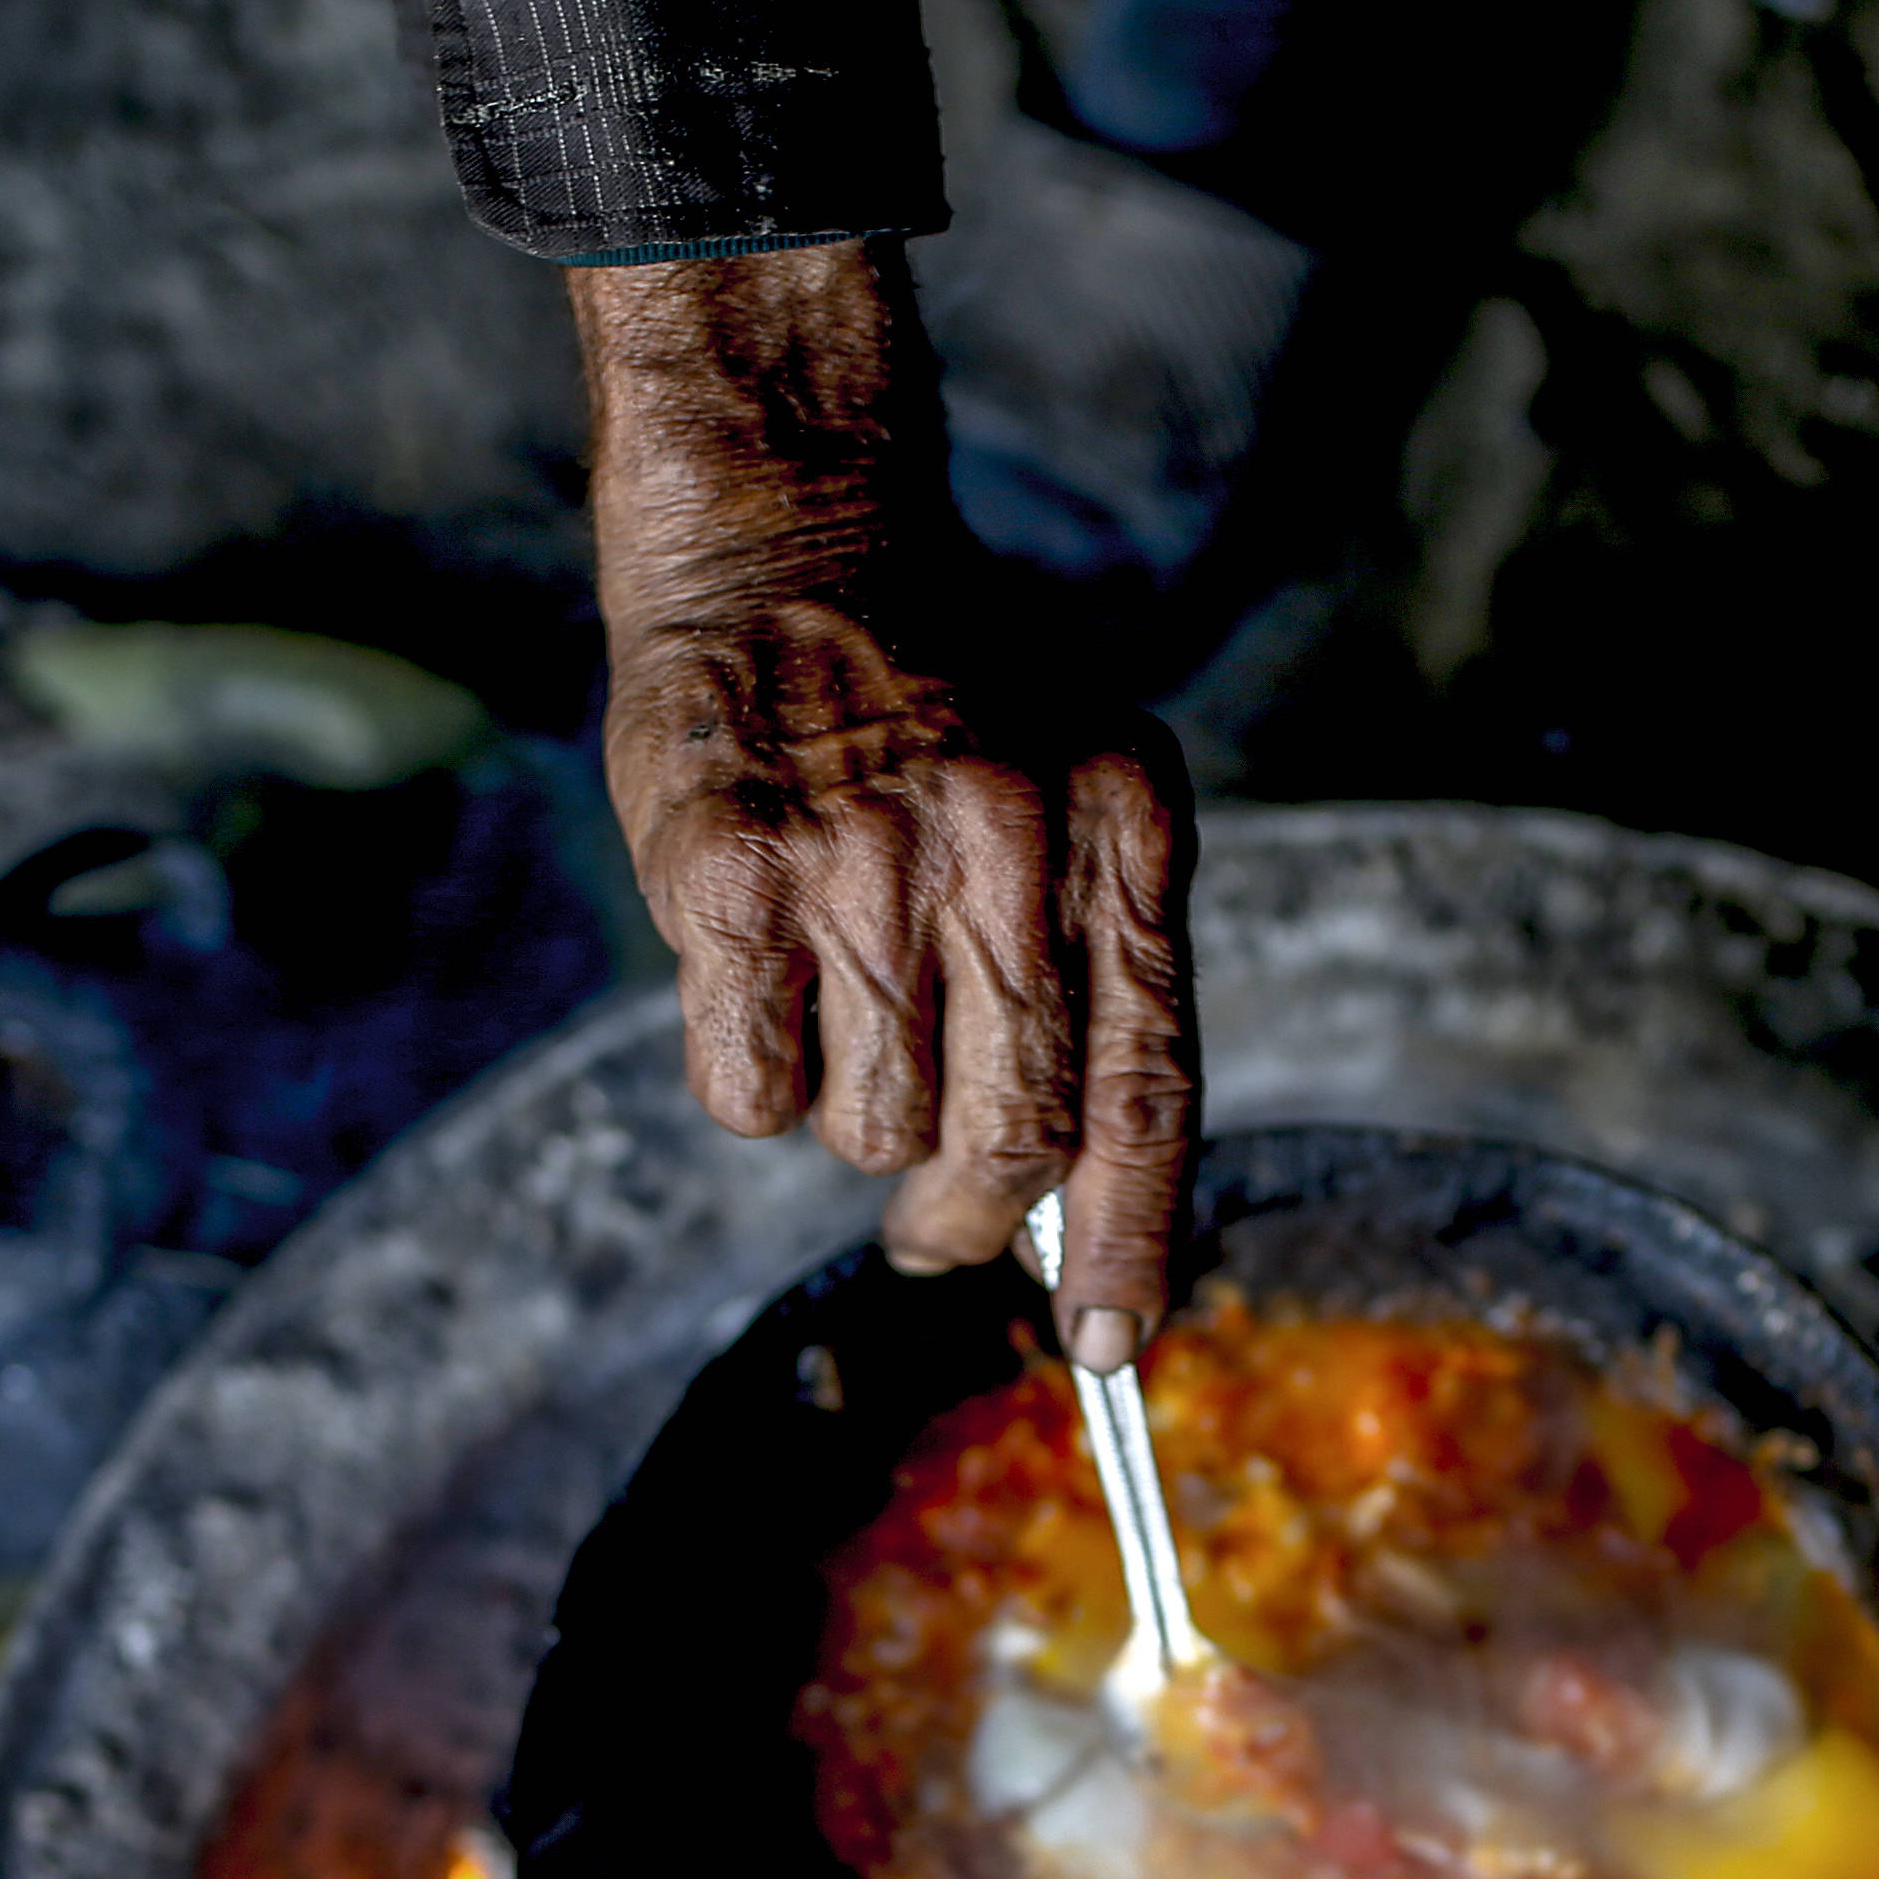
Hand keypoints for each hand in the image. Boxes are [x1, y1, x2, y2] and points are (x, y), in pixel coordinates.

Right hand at [575, 244, 1194, 1363]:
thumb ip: (1099, 970)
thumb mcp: (1077, 791)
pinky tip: (757, 981)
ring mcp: (865, 859)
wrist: (791, 529)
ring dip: (855, 1120)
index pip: (1150, 1092)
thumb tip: (1088, 1203)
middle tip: (935, 1227)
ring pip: (876, 1130)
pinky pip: (751, 1092)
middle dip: (971, 1218)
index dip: (1138, 1242)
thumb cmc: (945, 690)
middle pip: (1011, 1139)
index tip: (1118, 1348)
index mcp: (1126, 828)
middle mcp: (1009, 844)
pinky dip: (754, 1080)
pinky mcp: (729, 876)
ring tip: (841, 1010)